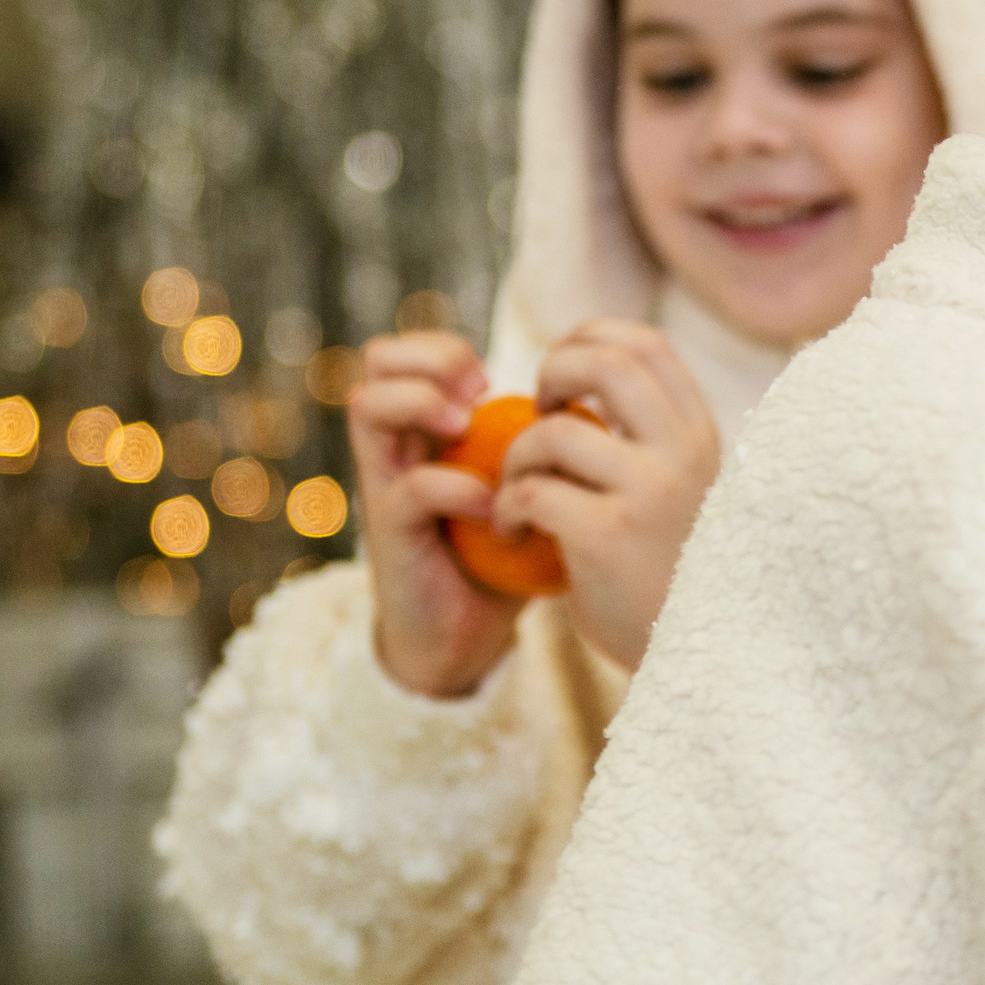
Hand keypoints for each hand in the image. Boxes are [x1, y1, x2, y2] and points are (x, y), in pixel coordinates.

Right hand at [349, 331, 524, 698]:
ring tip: (468, 427)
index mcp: (425, 430)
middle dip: (430, 360)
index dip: (447, 348)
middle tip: (478, 391)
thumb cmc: (505, 554)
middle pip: (376, 359)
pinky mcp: (391, 533)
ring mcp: (387, 486)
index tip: (498, 380)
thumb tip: (616, 404)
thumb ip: (548, 445)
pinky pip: (411, 489)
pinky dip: (457, 487)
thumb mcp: (527, 486)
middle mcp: (397, 449)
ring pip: (368, 407)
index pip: (409, 352)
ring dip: (423, 405)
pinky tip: (493, 507)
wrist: (466, 636)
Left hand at [494, 319, 719, 669]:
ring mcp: (648, 492)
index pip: (646, 344)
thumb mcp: (679, 489)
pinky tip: (510, 531)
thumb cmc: (669, 573)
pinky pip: (531, 491)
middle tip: (535, 414)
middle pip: (603, 362)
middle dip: (551, 374)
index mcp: (700, 435)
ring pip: (553, 432)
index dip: (591, 340)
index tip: (562, 378)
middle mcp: (682, 453)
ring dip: (515, 457)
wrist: (694, 657)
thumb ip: (647, 438)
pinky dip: (506, 506)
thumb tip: (583, 370)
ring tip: (514, 493)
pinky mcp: (607, 535)